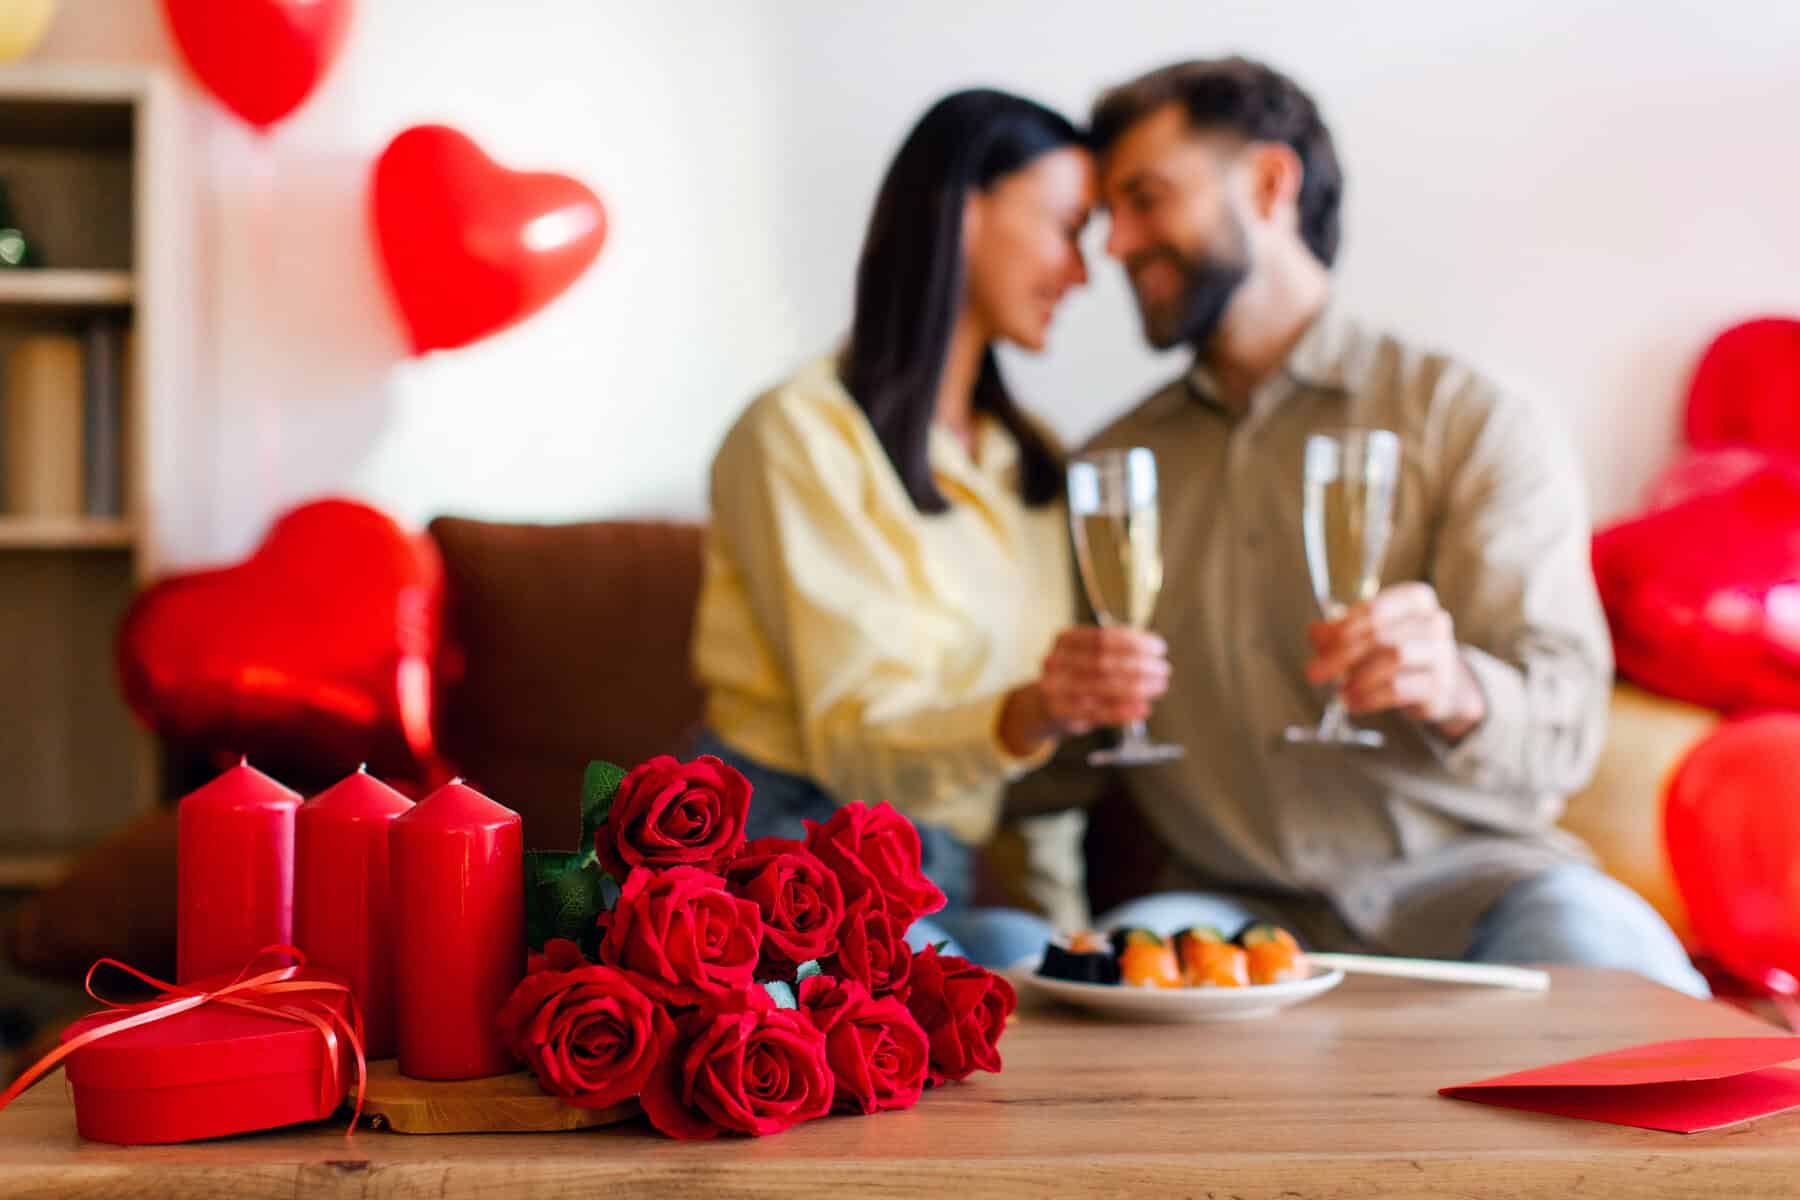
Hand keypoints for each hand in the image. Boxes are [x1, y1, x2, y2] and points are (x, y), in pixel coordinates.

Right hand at [999, 627, 1170, 754]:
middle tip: (1163, 669)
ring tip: (1158, 686)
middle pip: (1105, 661)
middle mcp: (1056, 661)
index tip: (1158, 647)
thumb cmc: (1072, 677)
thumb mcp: (1086, 656)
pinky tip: (1142, 708)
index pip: (1104, 637)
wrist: (1038, 706)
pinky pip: (1097, 712)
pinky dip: (1124, 711)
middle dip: (1140, 665)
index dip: (1135, 642)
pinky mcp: (1060, 713)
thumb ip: (1114, 651)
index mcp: (1065, 640)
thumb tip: (1152, 651)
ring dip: (1137, 688)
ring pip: (1103, 687)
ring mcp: (1054, 687)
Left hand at [1306, 583, 1485, 737]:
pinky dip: (1370, 698)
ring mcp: (1441, 653)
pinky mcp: (1440, 684)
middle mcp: (1434, 621)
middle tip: (1315, 673)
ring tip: (1340, 692)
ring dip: (1358, 677)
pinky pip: (1400, 689)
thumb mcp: (1368, 635)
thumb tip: (1315, 632)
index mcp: (1415, 599)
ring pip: (1393, 659)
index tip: (1319, 646)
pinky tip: (1354, 704)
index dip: (1341, 628)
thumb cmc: (1399, 652)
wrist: (1444, 685)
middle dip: (1341, 655)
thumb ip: (1339, 632)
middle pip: (1380, 634)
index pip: (1374, 609)